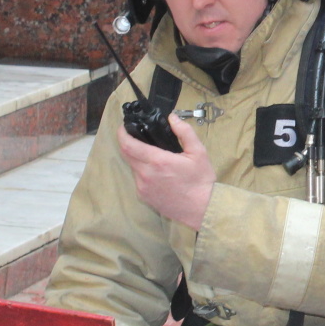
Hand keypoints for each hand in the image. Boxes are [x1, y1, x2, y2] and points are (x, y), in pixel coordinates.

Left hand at [117, 113, 215, 228]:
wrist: (202, 209)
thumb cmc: (201, 180)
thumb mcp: (198, 152)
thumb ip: (184, 132)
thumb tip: (172, 117)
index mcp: (158, 161)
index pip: (128, 145)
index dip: (122, 134)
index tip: (124, 127)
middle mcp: (145, 174)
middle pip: (126, 155)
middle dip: (127, 143)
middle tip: (136, 136)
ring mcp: (143, 187)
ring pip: (133, 167)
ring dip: (137, 158)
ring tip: (150, 155)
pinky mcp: (144, 197)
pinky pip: (137, 179)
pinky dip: (142, 172)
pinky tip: (156, 172)